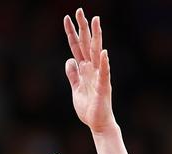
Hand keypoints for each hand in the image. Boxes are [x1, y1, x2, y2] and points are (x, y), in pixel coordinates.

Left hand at [64, 9, 114, 133]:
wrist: (98, 124)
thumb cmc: (89, 109)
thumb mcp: (76, 89)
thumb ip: (72, 75)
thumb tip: (69, 61)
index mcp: (84, 70)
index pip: (76, 47)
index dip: (71, 33)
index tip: (67, 18)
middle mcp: (92, 70)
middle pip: (86, 44)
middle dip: (83, 27)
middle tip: (79, 10)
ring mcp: (99, 77)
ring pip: (96, 53)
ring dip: (96, 37)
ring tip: (96, 21)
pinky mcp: (104, 88)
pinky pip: (104, 73)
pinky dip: (103, 63)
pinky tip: (103, 52)